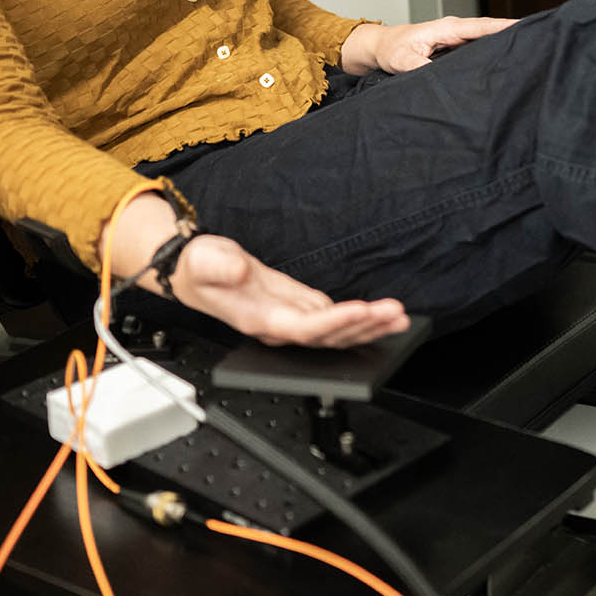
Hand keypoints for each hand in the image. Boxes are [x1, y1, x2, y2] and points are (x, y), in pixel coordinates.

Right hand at [106, 193, 407, 348]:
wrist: (195, 273)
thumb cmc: (199, 269)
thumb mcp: (203, 259)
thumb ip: (219, 266)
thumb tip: (238, 270)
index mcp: (258, 320)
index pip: (301, 328)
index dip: (332, 323)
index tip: (359, 311)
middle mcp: (279, 326)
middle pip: (327, 336)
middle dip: (363, 326)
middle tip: (395, 313)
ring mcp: (292, 319)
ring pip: (335, 332)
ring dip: (369, 326)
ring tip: (400, 317)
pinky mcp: (300, 307)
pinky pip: (334, 319)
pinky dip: (360, 318)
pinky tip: (383, 314)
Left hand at [342, 15, 515, 73]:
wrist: (380, 48)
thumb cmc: (390, 50)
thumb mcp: (403, 61)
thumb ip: (422, 68)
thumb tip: (442, 79)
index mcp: (448, 28)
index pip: (483, 26)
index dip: (505, 27)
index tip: (527, 27)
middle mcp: (456, 31)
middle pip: (492, 30)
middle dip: (513, 33)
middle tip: (539, 40)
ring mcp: (458, 39)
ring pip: (487, 40)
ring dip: (504, 43)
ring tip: (528, 50)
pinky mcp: (456, 49)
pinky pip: (479, 49)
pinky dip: (492, 52)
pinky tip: (503, 61)